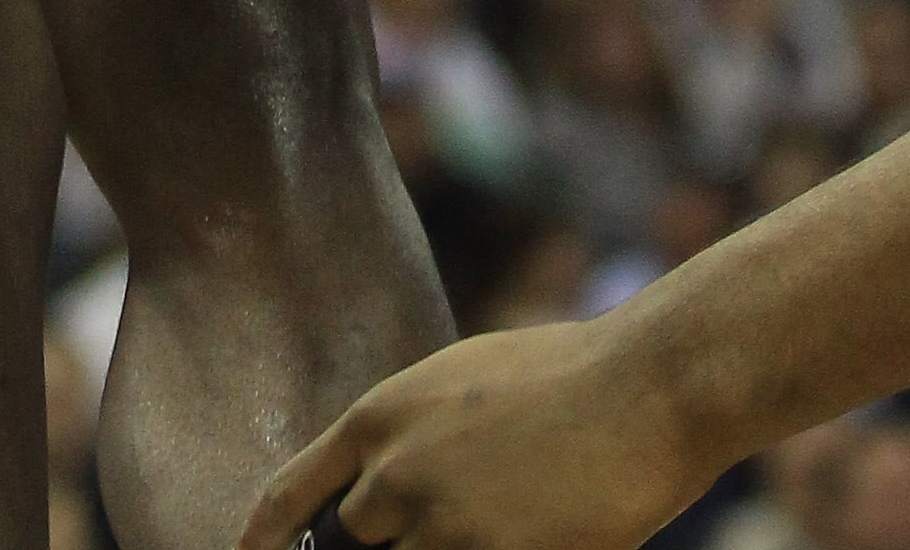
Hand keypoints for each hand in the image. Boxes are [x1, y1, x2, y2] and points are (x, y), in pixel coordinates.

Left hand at [238, 320, 702, 549]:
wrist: (646, 385)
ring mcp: (442, 525)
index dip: (264, 541)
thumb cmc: (567, 376)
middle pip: (355, 544)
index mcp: (382, 416)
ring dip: (445, 547)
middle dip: (390, 546)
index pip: (290, 496)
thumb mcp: (462, 384)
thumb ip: (411, 437)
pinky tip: (522, 529)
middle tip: (449, 518)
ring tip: (502, 507)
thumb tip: (378, 489)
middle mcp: (396, 472)